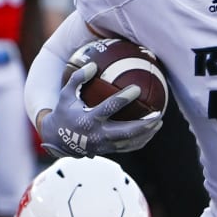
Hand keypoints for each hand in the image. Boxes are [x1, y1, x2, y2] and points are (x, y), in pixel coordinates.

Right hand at [42, 62, 161, 156]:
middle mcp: (98, 135)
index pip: (109, 108)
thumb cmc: (63, 112)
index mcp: (88, 120)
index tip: (137, 89)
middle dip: (144, 124)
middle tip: (158, 114)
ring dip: (147, 133)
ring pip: (130, 142)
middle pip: (126, 132)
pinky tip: (150, 131)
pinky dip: (141, 140)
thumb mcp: (66, 94)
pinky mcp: (108, 151)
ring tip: (158, 122)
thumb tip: (93, 65)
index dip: (124, 98)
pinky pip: (128, 147)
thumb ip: (78, 78)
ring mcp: (104, 145)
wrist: (57, 140)